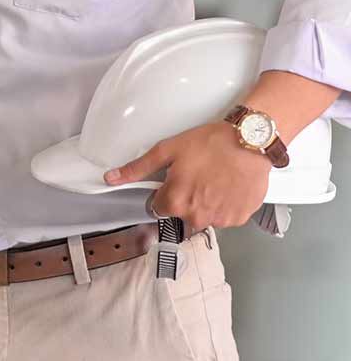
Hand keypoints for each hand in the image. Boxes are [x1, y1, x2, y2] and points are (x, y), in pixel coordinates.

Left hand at [104, 121, 271, 230]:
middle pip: (181, 214)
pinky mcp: (239, 217)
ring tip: (215, 179)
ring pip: (204, 216)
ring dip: (206, 203)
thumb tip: (110, 178)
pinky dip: (225, 205)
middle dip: (186, 198)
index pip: (158, 208)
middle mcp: (195, 216)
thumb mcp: (168, 150)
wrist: (250, 141)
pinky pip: (225, 216)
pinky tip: (228, 186)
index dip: (165, 192)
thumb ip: (138, 169)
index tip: (175, 180)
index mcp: (174, 202)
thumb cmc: (211, 143)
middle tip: (198, 177)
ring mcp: (219, 219)